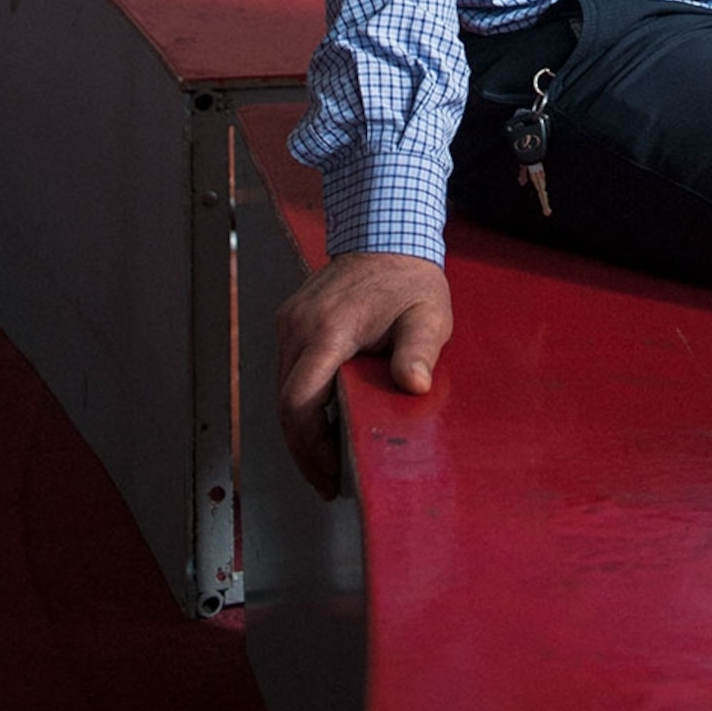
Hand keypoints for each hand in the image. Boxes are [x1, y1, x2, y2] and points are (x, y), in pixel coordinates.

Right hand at [276, 250, 453, 498]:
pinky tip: (326, 417)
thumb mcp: (428, 315)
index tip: (330, 477)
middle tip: (331, 478)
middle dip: (305, 448)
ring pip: (284, 388)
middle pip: (286, 402)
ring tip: (332, 454)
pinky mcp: (291, 319)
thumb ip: (419, 351)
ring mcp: (291, 320)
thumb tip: (415, 384)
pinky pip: (289, 369)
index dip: (309, 449)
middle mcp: (300, 324)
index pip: (298, 401)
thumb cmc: (409, 279)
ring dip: (303, 424)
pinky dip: (303, 399)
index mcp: (329, 328)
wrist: (388, 232)